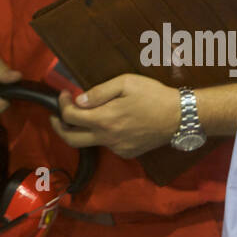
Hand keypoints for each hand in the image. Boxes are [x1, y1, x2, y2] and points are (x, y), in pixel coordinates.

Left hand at [49, 74, 180, 158]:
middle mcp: (106, 138)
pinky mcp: (127, 153)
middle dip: (58, 126)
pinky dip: (101, 134)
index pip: (70, 116)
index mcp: (104, 119)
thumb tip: (79, 100)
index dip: (62, 104)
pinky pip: (107, 145)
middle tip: (56, 115)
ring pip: (90, 142)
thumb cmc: (153, 95)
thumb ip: (99, 92)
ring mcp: (117, 148)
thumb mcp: (126, 83)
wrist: (179, 117)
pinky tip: (110, 122)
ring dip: (82, 130)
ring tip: (85, 115)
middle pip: (71, 139)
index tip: (65, 94)